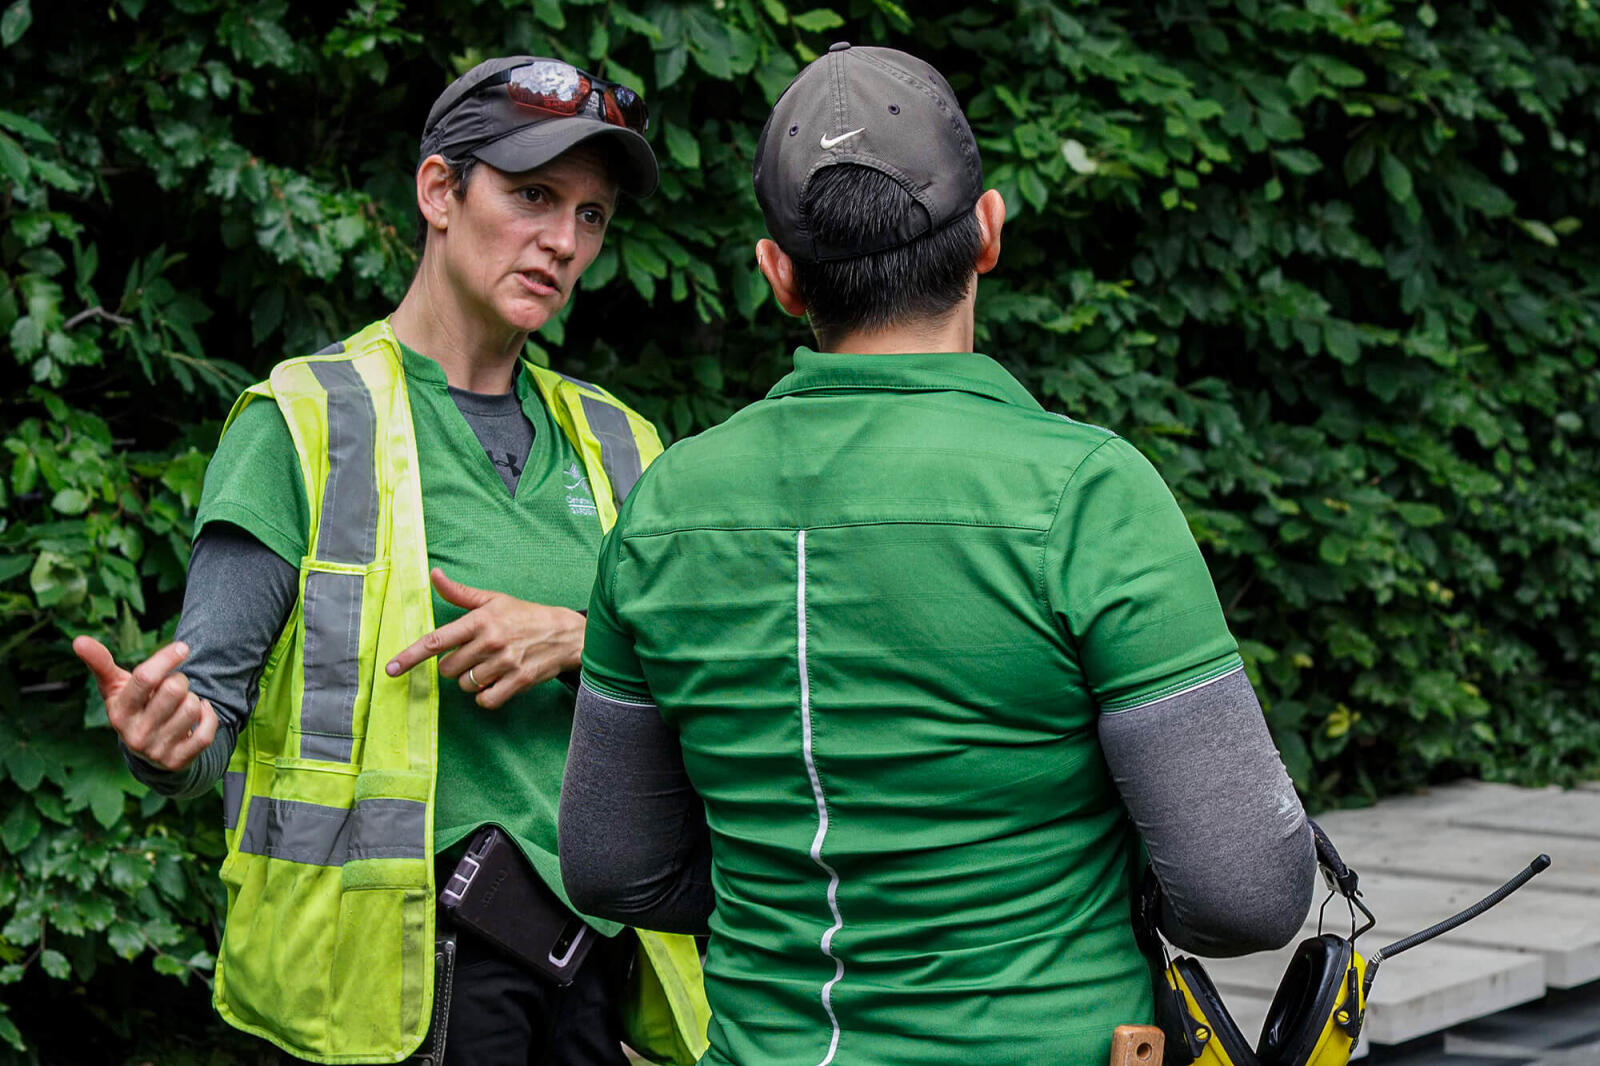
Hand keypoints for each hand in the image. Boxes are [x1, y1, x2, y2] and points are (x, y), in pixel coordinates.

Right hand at [73, 636, 218, 770]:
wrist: (146, 751)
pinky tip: (200, 713)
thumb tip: (79, 640)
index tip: (182, 648)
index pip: (146, 678)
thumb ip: (100, 662)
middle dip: (180, 681)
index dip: (167, 659)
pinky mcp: (178, 761)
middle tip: (173, 687)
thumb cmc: (133, 706)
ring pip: (193, 707)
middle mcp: (135, 734)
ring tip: (180, 705)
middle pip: (175, 689)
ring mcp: (156, 750)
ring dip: (193, 700)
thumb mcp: (115, 686)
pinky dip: (210, 716)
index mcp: (119, 711)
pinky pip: (207, 732)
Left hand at [386, 569, 584, 709]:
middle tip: (474, 655)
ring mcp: (505, 662)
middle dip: (455, 666)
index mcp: (480, 620)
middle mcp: (490, 641)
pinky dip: (486, 696)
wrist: (565, 633)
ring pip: (466, 685)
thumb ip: (459, 593)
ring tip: (490, 667)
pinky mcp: (519, 681)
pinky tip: (496, 684)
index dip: (410, 655)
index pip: (437, 641)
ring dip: (472, 681)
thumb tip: (434, 575)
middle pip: (449, 669)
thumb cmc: (525, 615)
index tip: (390, 668)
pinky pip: (486, 700)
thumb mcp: (493, 600)